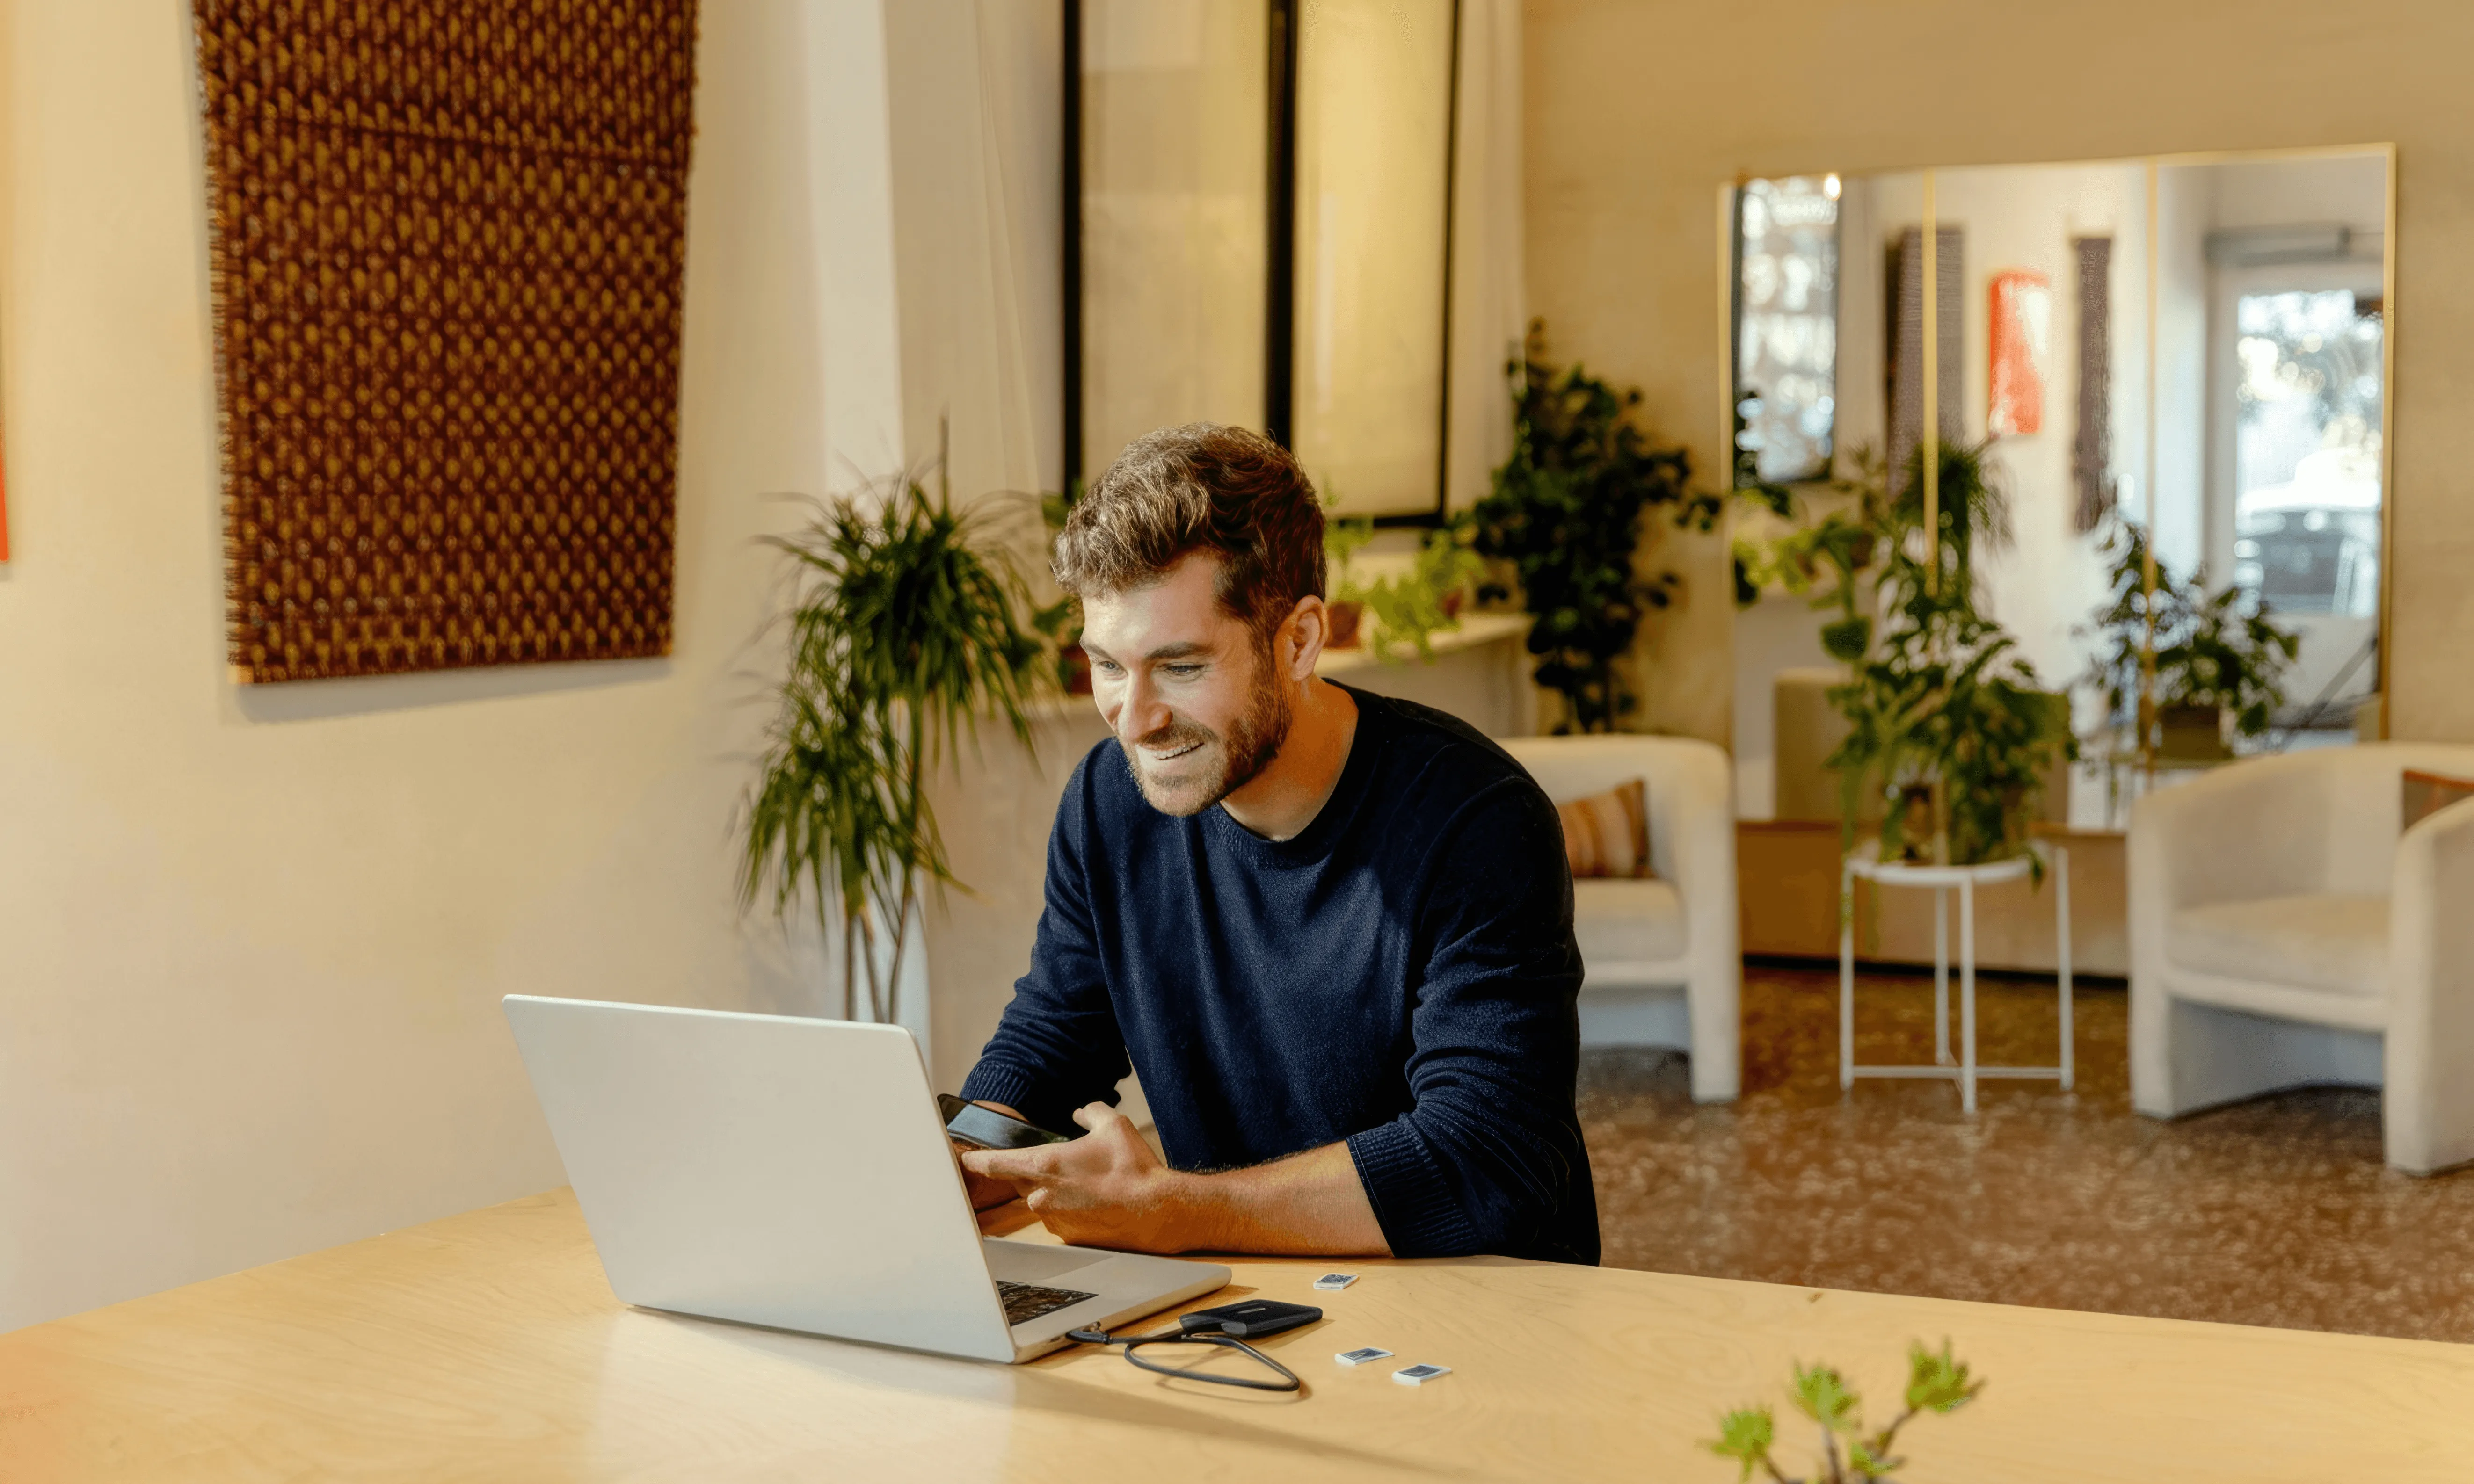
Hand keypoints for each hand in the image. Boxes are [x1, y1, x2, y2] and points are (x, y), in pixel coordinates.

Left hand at [958, 1103, 1197, 1251]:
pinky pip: (1057, 1216)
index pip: (994, 1163)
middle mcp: (1040, 1194)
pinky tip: (1095, 1201)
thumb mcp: (1113, 1126)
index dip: (976, 1160)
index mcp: (1044, 1164)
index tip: (965, 1159)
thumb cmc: (1132, 1167)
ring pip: (1040, 1198)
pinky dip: (1069, 1207)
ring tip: (1090, 1183)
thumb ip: (1091, 1112)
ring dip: (1054, 1190)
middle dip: (1032, 1170)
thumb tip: (1082, 1111)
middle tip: (1061, 1166)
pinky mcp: (1065, 1235)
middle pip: (1018, 1179)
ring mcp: (1051, 1218)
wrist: (1154, 1211)